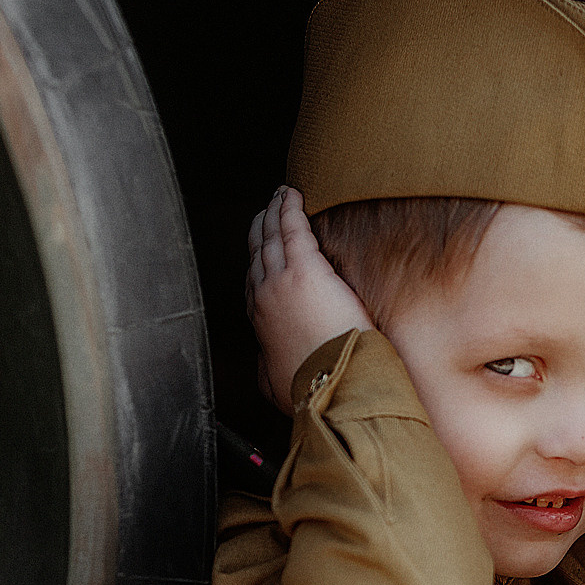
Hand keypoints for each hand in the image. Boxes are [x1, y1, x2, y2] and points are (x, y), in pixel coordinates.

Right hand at [247, 186, 373, 414]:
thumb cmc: (313, 389)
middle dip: (259, 231)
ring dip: (273, 214)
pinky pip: (293, 229)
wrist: (331, 386)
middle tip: (263, 213)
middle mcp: (264, 297)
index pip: (254, 285)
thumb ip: (269, 370)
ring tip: (278, 197)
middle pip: (258, 255)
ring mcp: (281, 281)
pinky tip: (291, 194)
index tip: (259, 253)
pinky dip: (289, 209)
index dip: (256, 264)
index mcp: (261, 324)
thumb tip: (265, 366)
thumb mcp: (277, 385)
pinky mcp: (306, 269)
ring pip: (271, 237)